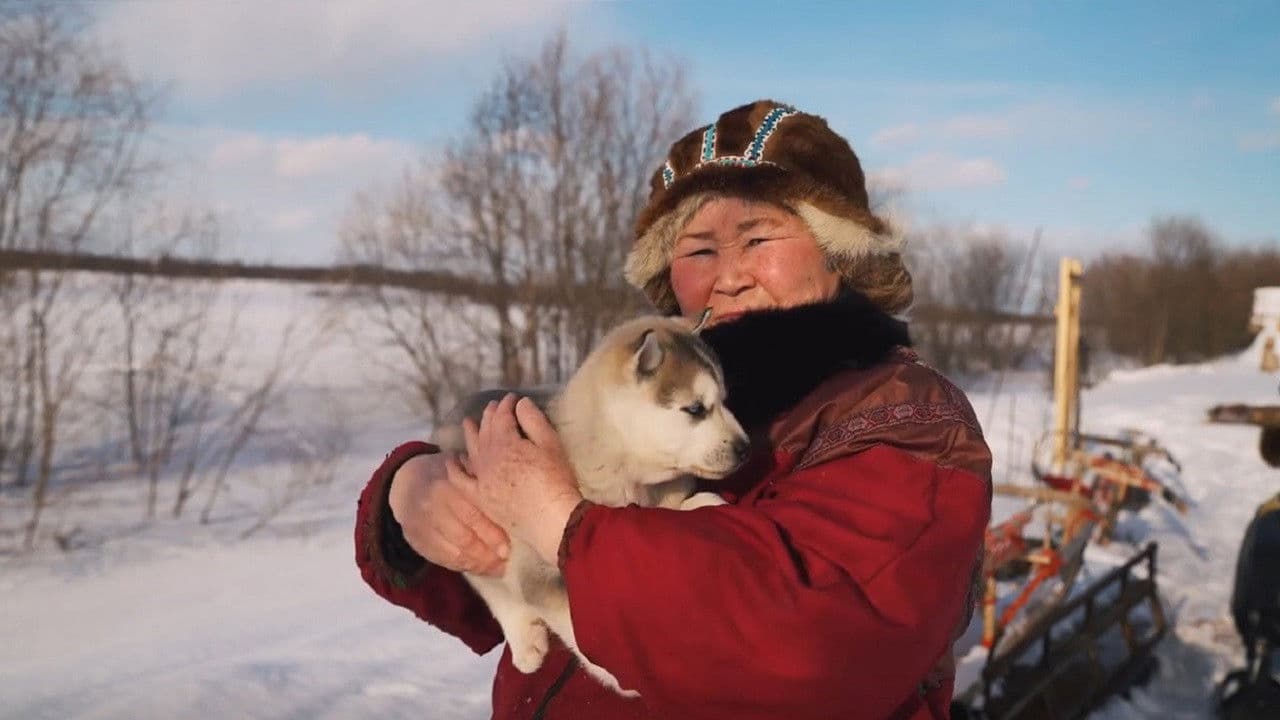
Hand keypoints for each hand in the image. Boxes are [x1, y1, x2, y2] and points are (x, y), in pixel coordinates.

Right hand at [387, 451, 509, 576]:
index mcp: (448, 486)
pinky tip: (479, 568)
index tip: (508, 548)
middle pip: (465, 538)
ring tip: (497, 568)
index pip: (474, 515)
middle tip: (505, 560)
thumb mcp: (463, 465)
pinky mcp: (416, 542)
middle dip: (488, 554)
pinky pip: (443, 560)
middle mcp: (432, 507)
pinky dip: (464, 567)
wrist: (406, 483)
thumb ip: (482, 479)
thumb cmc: (447, 474)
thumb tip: (513, 500)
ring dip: (479, 564)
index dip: (492, 534)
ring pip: (454, 553)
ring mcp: (422, 527)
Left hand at [463, 394, 583, 565]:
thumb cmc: (556, 481)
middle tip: (494, 406)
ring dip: (471, 434)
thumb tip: (520, 403)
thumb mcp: (551, 445)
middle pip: (485, 430)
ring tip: (469, 423)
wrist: (552, 520)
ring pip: (472, 450)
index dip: (506, 404)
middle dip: (489, 415)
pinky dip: (455, 467)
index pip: (502, 417)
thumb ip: (534, 421)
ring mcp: (482, 478)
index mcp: (506, 442)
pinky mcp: (481, 497)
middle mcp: (488, 458)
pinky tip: (453, 459)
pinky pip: (461, 480)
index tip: (512, 398)